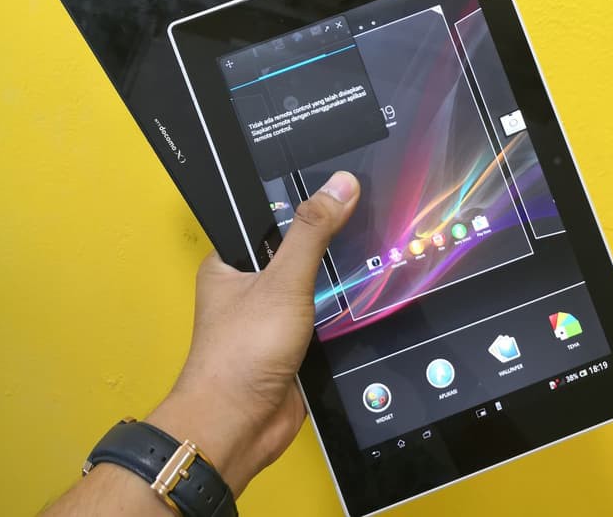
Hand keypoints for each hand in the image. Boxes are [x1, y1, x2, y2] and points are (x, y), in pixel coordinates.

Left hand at [147, 171, 359, 497]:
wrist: (241, 428)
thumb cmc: (243, 351)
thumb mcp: (282, 281)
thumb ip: (312, 233)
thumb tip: (341, 184)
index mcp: (232, 263)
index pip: (271, 219)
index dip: (304, 202)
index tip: (341, 186)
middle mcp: (251, 286)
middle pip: (298, 251)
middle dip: (330, 242)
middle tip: (371, 213)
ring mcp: (275, 315)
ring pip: (315, 284)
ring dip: (340, 277)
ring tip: (381, 245)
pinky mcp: (296, 341)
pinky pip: (326, 314)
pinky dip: (345, 308)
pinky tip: (373, 290)